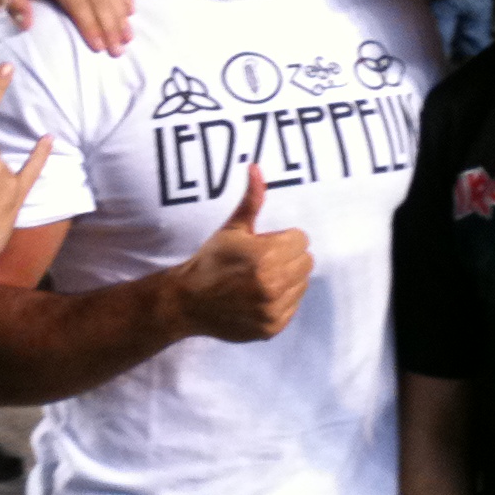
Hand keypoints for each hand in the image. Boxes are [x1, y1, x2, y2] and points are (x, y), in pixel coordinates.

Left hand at [0, 0, 133, 55]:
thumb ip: (14, 3)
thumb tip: (26, 25)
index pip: (79, 5)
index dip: (90, 27)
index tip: (99, 48)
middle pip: (101, 1)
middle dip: (111, 28)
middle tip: (118, 51)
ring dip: (121, 15)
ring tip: (127, 38)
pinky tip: (130, 13)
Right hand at [168, 166, 311, 341]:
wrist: (188, 301)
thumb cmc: (211, 260)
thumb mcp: (232, 228)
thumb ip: (251, 200)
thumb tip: (256, 167)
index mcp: (266, 256)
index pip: (302, 240)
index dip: (283, 239)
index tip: (263, 245)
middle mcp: (273, 284)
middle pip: (306, 262)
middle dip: (288, 258)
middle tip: (263, 262)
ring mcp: (273, 309)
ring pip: (302, 285)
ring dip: (287, 280)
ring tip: (260, 279)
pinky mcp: (272, 327)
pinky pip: (293, 307)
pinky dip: (281, 301)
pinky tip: (259, 297)